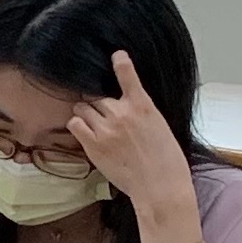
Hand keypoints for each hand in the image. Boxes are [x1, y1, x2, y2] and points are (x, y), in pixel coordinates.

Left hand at [66, 51, 201, 241]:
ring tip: (94, 124)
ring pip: (83, 107)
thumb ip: (141, 113)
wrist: (160, 187)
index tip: (117, 55)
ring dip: (86, 112)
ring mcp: (105, 128)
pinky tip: (85, 132)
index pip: (127, 76)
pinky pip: (75, 124)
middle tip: (103, 115)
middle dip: (98, 102)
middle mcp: (122, 113)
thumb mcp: (160, 127)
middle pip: (97, 95)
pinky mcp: (93, 144)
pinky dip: (77, 125)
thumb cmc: (167, 162)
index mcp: (143, 106)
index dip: (120, 63)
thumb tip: (129, 109)